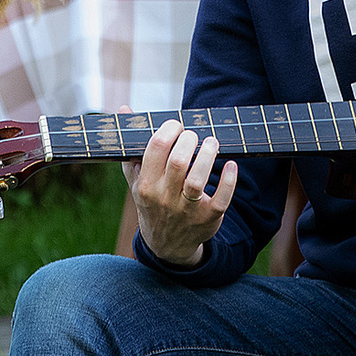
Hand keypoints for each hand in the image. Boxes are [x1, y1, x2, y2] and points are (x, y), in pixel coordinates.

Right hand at [123, 108, 236, 268]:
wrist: (167, 244)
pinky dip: (229, 180)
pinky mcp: (208, 218)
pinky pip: (221, 198)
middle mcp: (164, 198)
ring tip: (212, 143)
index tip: (177, 126)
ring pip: (198, 179)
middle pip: (178, 161)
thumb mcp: (137, 179)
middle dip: (189, 140)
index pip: (156, 148)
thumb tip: (124, 111)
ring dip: (208, 155)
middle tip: (194, 136)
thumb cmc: (153, 202)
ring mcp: (187, 210)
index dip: (169, 130)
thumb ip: (132, 146)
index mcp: (146, 185)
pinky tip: (231, 165)